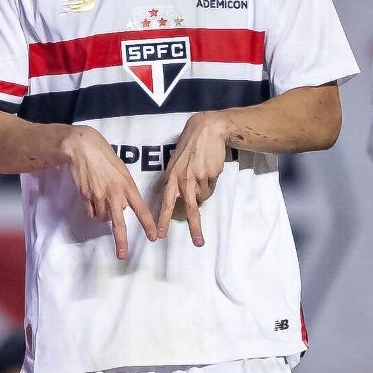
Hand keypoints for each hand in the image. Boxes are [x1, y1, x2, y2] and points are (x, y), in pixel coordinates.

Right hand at [61, 126, 157, 260]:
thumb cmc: (106, 157)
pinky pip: (91, 213)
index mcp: (128, 186)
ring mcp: (99, 196)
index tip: (153, 237)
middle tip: (122, 256)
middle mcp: (115, 194)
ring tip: (102, 202)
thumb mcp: (122, 171)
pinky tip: (92, 201)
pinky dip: (93, 212)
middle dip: (121, 241)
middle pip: (119, 223)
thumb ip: (125, 189)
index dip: (148, 224)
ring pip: (103, 219)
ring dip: (104, 217)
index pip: (141, 209)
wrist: (84, 149)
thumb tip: (122, 207)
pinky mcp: (86, 197)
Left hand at [158, 111, 231, 245]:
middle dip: (194, 227)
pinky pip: (212, 187)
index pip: (166, 202)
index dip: (163, 220)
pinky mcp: (211, 174)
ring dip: (204, 191)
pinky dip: (212, 182)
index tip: (160, 236)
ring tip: (203, 173)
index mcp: (171, 177)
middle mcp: (183, 179)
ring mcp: (198, 177)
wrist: (206, 130)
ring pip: (203, 197)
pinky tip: (210, 169)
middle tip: (198, 243)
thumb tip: (190, 200)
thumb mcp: (177, 164)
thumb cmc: (190, 148)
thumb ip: (179, 181)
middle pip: (190, 208)